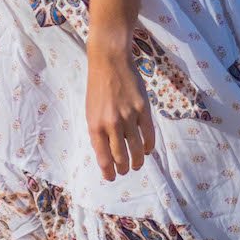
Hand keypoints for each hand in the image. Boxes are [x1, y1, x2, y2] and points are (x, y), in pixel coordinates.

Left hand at [85, 45, 155, 180]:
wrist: (109, 61)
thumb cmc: (97, 88)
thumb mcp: (90, 111)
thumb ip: (98, 132)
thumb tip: (106, 155)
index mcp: (95, 125)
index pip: (103, 158)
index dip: (108, 172)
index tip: (111, 177)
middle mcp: (111, 124)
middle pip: (121, 157)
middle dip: (123, 169)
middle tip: (125, 171)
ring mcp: (129, 117)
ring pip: (137, 150)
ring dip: (137, 162)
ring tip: (137, 165)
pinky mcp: (143, 109)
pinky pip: (149, 135)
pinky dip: (149, 147)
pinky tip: (147, 150)